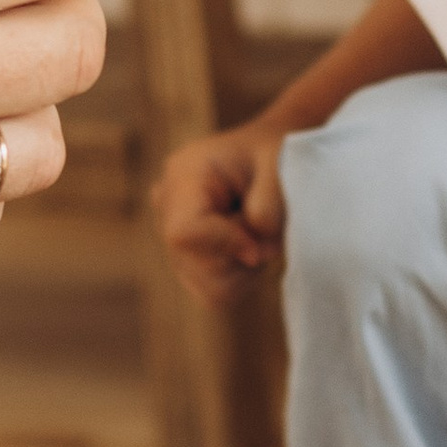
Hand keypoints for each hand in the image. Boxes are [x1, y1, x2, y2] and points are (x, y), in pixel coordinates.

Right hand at [152, 113, 290, 307]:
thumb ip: (267, 206)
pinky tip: (250, 246)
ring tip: (260, 236)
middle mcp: (167, 207)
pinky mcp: (185, 258)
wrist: (271, 155)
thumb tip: (252, 254)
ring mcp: (171, 235)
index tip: (262, 244)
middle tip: (269, 230)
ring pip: (207, 287)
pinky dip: (241, 277)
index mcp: (184, 175)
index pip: (183, 233)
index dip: (225, 245)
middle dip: (241, 258)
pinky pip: (214, 293)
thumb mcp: (279, 166)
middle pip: (194, 266)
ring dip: (244, 270)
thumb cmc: (276, 153)